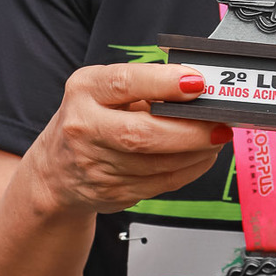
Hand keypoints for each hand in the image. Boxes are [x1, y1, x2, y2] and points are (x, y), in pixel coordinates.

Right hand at [27, 63, 230, 216]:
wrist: (56, 171)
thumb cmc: (90, 121)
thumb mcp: (105, 90)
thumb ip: (146, 85)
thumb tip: (199, 87)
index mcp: (85, 90)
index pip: (125, 83)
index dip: (164, 83)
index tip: (197, 83)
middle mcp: (84, 127)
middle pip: (143, 134)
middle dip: (190, 130)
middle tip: (219, 123)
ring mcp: (95, 165)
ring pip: (157, 164)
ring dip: (197, 152)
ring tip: (216, 137)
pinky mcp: (112, 193)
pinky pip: (161, 183)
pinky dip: (190, 169)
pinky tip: (201, 156)